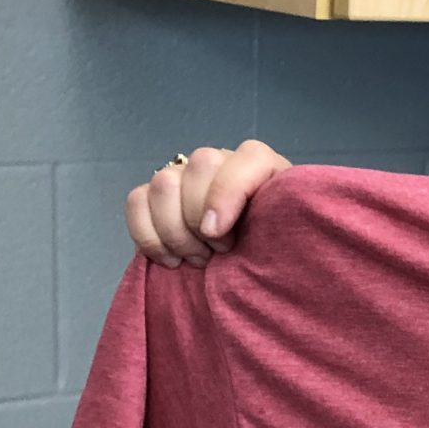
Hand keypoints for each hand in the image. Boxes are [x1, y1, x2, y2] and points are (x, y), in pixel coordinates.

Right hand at [126, 140, 292, 266]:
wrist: (252, 269)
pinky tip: (170, 259)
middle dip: (202, 219)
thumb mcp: (292, 242)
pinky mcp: (155, 197)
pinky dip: (147, 235)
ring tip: (198, 260)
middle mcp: (221, 163)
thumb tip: (261, 237)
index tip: (218, 233)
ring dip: (175, 232)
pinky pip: (136, 202)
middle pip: (199, 166)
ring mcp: (185, 176)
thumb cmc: (276, 253)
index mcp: (263, 168)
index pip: (248, 158)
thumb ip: (289, 228)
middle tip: (217, 253)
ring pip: (163, 184)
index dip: (227, 192)